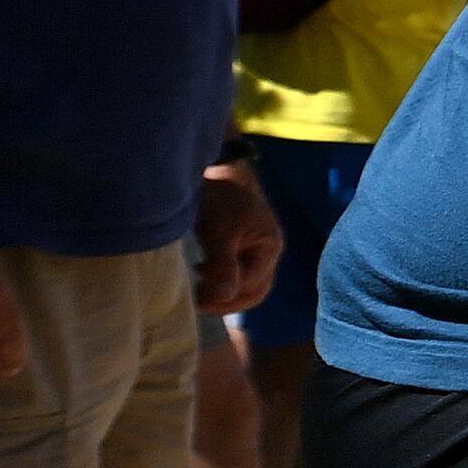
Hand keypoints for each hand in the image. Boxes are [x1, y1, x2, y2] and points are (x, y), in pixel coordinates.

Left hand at [193, 160, 282, 318]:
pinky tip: (202, 272)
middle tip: (198, 303)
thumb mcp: (220, 231)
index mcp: (270, 248)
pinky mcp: (243, 243)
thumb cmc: (222, 195)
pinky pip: (238, 271)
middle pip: (255, 289)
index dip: (227, 299)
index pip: (253, 287)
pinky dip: (222, 279)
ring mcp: (257, 247)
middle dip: (228, 300)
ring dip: (224, 291)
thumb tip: (225, 298)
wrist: (219, 165)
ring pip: (246, 282)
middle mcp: (268, 251)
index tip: (198, 301)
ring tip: (199, 290)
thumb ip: (223, 265)